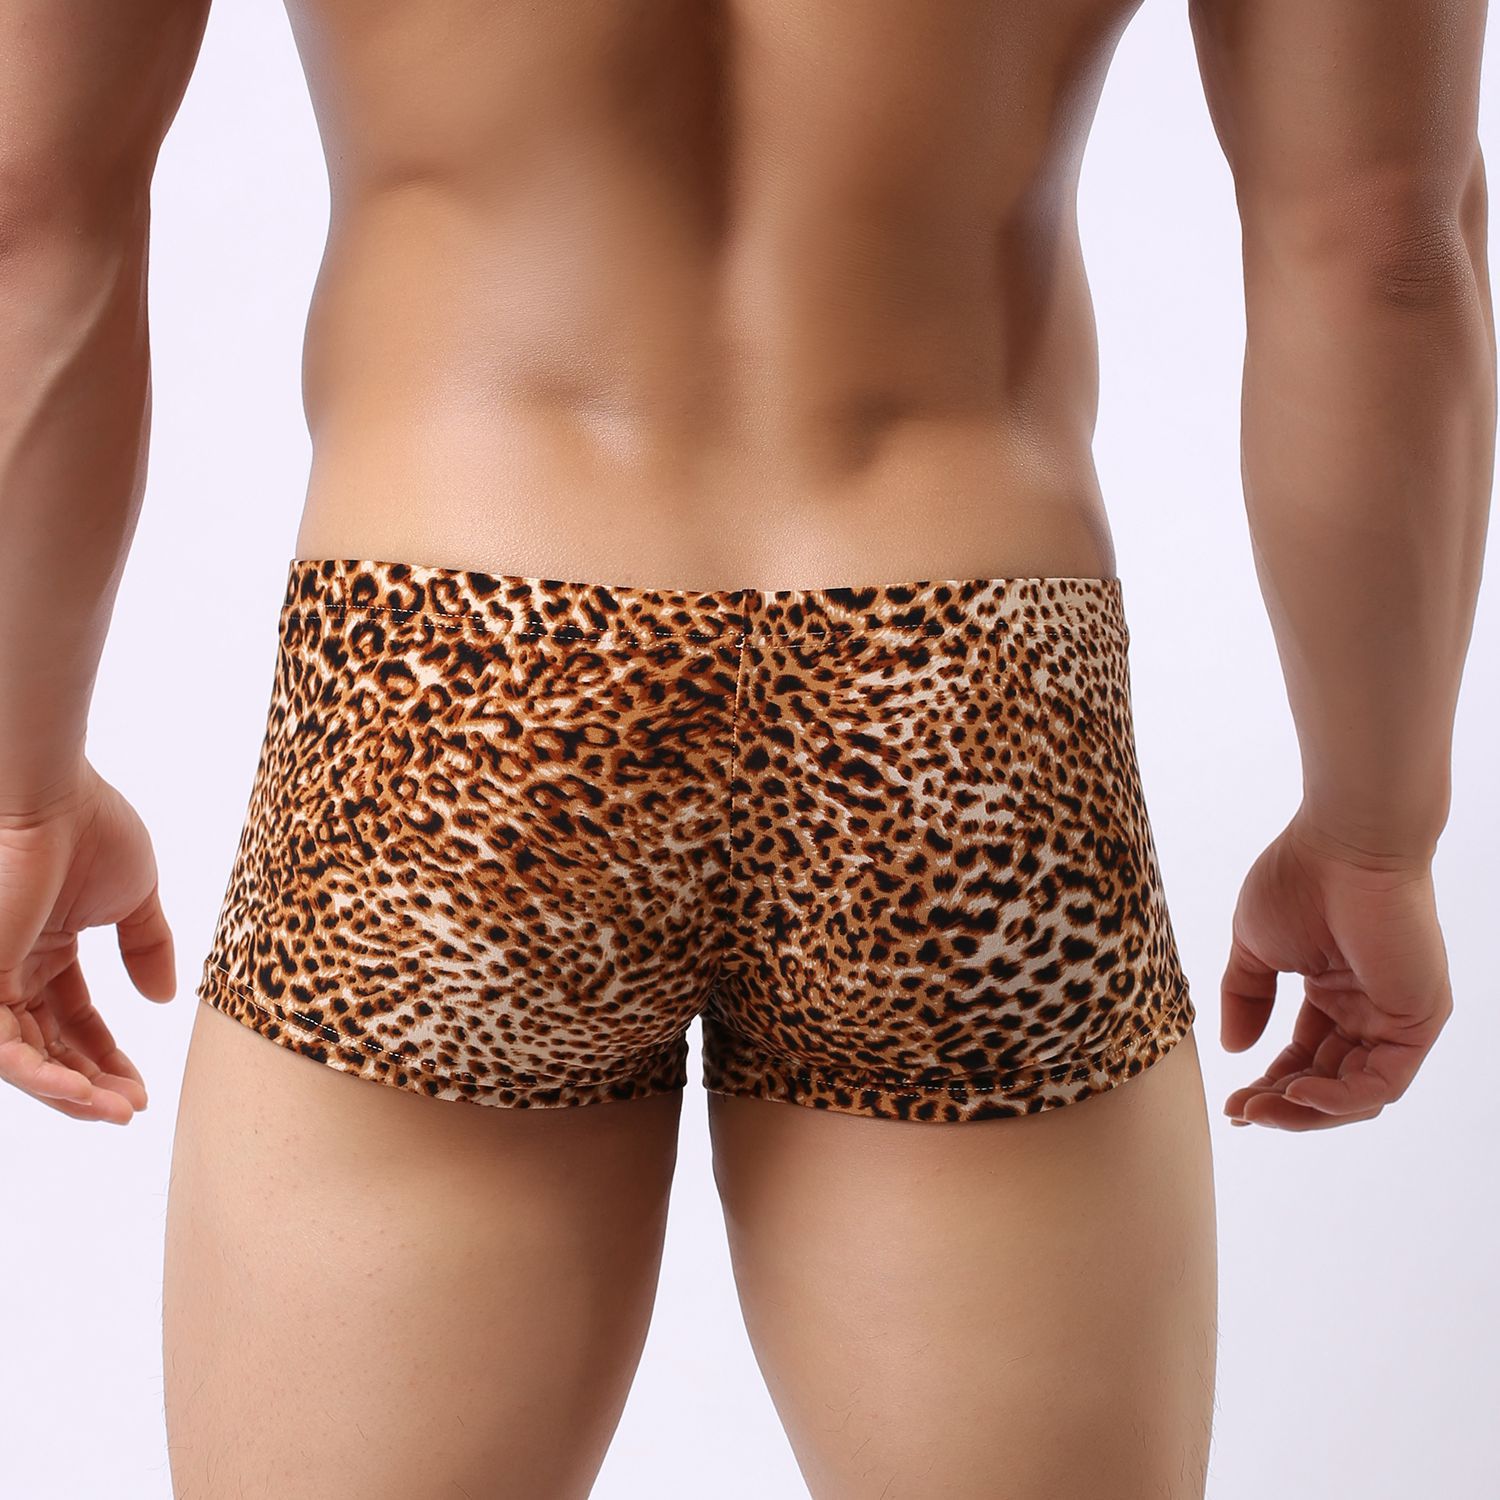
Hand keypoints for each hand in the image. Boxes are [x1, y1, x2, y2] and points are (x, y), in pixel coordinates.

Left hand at [0, 762, 174, 1123]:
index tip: (142, 1088)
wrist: (54, 800)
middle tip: (131, 1109)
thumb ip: (148, 948)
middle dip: (90, 1086)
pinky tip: (81, 1093)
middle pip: (48, 1050)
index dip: (106, 1058)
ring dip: (69, 1093)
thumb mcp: (136, 899)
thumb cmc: (92, 831)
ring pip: (23, 1060)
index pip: (74, 1023)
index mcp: (47, 949)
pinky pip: (4, 1049)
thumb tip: (162, 998)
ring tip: (113, 1110)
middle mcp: (15, 969)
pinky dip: (41, 1078)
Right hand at [1220, 807, 1452, 1129]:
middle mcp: (1370, 1009)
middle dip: (1282, 1104)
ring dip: (1306, 1110)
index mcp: (1336, 992)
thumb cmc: (1300, 880)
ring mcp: (1396, 1017)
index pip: (1307, 1058)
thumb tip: (1234, 1047)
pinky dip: (1340, 1098)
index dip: (1269, 1084)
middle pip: (1330, 1083)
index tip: (1233, 1100)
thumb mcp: (1256, 948)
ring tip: (1260, 1108)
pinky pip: (1383, 1082)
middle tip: (1242, 1112)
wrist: (1345, 846)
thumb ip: (1246, 997)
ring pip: (1357, 1093)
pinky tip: (1297, 1093)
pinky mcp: (1419, 1020)